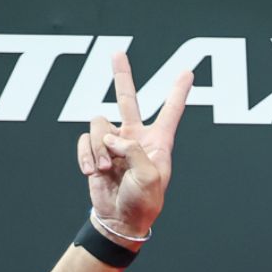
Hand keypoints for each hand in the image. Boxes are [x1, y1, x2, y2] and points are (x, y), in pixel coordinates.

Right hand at [77, 52, 191, 238]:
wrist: (119, 219)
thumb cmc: (143, 202)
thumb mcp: (148, 177)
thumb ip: (133, 151)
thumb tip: (111, 137)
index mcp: (158, 143)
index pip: (170, 111)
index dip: (178, 92)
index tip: (188, 72)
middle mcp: (136, 137)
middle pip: (127, 99)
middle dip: (122, 76)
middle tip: (117, 52)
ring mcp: (114, 143)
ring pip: (98, 124)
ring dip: (97, 147)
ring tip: (103, 169)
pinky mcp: (95, 150)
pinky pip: (84, 140)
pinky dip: (84, 155)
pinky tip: (91, 172)